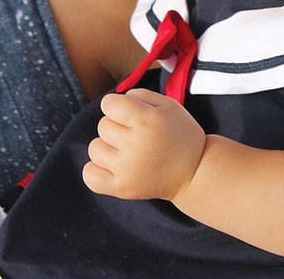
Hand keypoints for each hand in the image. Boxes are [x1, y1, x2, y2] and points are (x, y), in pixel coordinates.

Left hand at [82, 88, 205, 200]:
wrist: (193, 172)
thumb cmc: (180, 134)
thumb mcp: (169, 105)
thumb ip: (140, 96)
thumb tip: (115, 102)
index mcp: (146, 120)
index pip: (108, 104)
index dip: (117, 105)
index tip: (128, 112)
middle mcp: (134, 144)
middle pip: (103, 125)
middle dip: (116, 125)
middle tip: (135, 133)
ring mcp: (126, 169)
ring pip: (95, 148)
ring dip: (107, 146)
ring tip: (126, 149)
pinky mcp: (121, 188)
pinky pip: (90, 175)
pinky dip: (96, 169)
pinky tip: (113, 165)